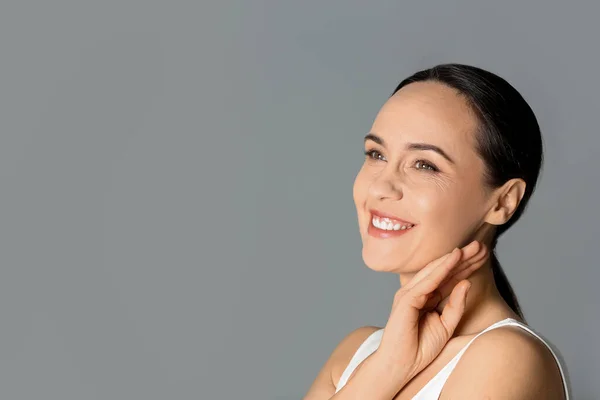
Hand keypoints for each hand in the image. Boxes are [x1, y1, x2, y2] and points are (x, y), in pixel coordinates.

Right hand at [375, 240, 488, 382]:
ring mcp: (410, 293)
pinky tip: (454, 258)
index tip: (484, 256)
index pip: (449, 277)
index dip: (466, 266)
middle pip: (443, 270)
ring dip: (455, 258)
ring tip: (472, 248)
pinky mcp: (406, 299)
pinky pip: (427, 281)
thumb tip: (466, 283)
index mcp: (427, 297)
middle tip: (482, 246)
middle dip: (463, 258)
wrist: (400, 365)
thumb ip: (456, 305)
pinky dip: (442, 268)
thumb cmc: (419, 348)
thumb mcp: (446, 325)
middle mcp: (417, 291)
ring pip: (435, 271)